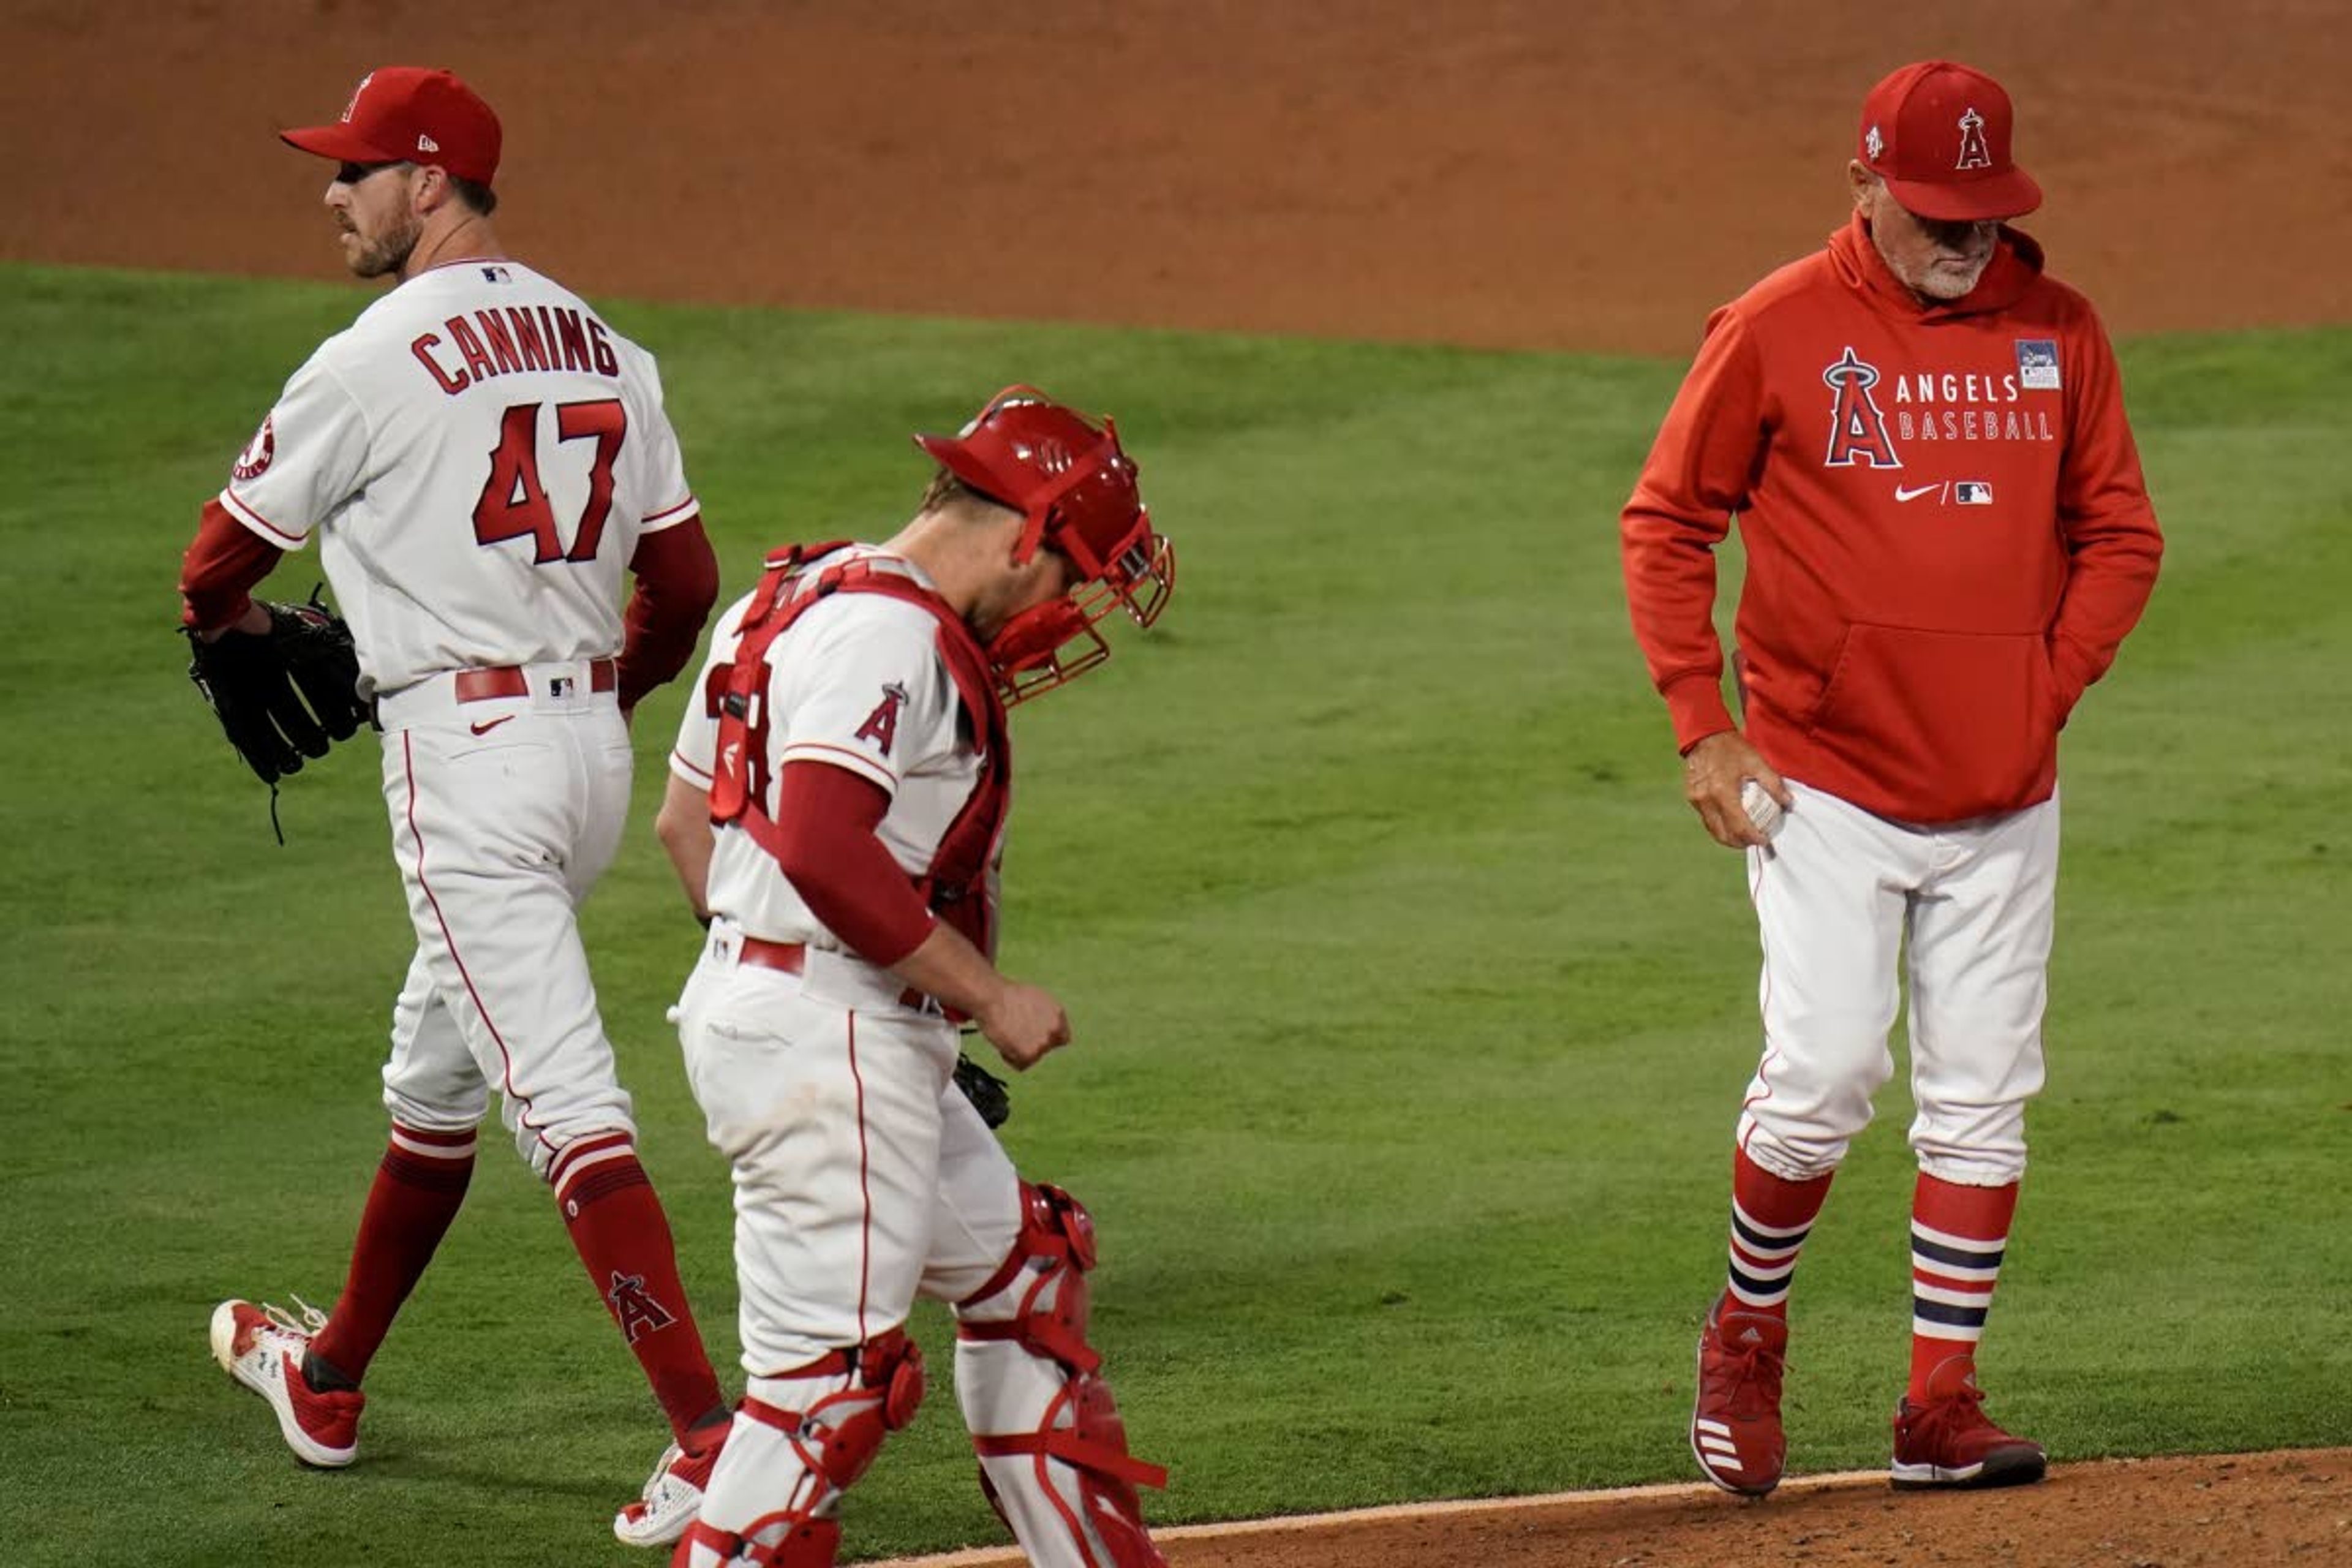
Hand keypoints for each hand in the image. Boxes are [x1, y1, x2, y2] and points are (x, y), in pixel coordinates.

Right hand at [972, 980, 1070, 1070]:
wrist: (993, 998)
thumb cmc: (1007, 995)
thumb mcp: (1036, 998)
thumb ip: (1045, 1015)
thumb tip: (1042, 1025)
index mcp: (1058, 1014)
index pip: (1061, 1037)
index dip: (1046, 1038)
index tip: (1034, 1037)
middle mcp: (1055, 1030)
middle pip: (1046, 1047)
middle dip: (1032, 1044)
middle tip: (1016, 1035)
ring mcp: (1043, 1043)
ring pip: (1033, 1057)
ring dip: (1021, 1051)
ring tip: (1007, 1036)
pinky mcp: (1029, 1054)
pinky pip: (1021, 1065)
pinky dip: (1010, 1058)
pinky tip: (1003, 1044)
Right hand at [1682, 729, 1790, 849]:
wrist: (1704, 735)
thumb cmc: (1732, 748)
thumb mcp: (1756, 762)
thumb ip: (1773, 784)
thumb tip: (1788, 803)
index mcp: (1723, 792)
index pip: (1739, 826)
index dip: (1753, 837)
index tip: (1764, 840)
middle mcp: (1707, 800)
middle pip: (1723, 834)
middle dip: (1740, 843)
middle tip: (1754, 841)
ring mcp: (1697, 800)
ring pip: (1713, 830)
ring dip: (1728, 837)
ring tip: (1743, 837)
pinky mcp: (1692, 798)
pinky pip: (1706, 819)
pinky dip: (1719, 825)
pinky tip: (1729, 822)